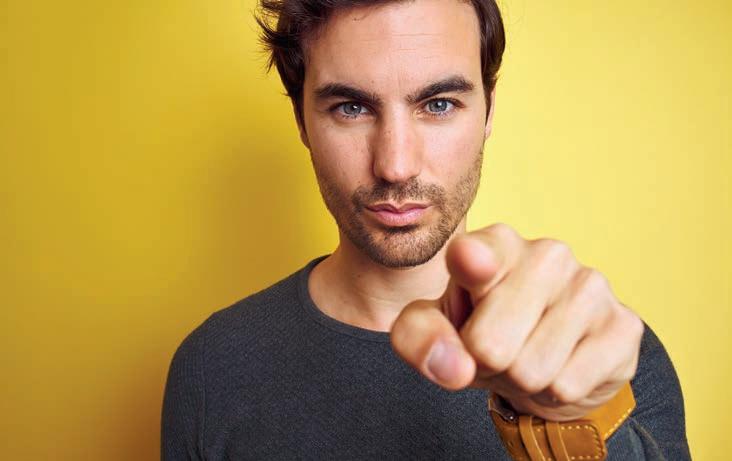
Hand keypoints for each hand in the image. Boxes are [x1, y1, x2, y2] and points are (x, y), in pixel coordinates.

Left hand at [390, 223, 643, 420]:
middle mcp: (546, 253)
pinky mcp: (624, 324)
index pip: (475, 253)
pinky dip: (555, 392)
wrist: (546, 356)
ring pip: (531, 370)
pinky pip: (568, 385)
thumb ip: (418, 337)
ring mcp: (590, 285)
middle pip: (490, 345)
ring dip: (521, 379)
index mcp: (494, 244)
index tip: (470, 261)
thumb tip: (455, 367)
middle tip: (497, 348)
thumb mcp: (434, 329)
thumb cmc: (482, 329)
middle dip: (486, 364)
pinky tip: (562, 364)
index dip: (471, 263)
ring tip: (528, 354)